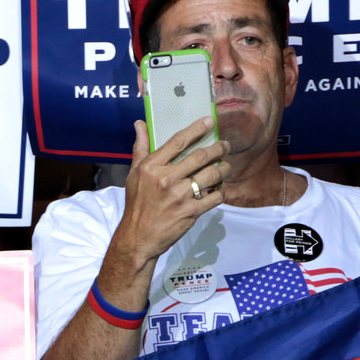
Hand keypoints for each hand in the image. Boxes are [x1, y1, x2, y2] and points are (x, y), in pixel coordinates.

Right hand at [111, 117, 228, 274]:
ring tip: (226, 166)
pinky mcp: (190, 212)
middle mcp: (166, 179)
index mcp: (152, 167)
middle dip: (218, 148)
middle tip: (225, 146)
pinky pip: (214, 197)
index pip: (178, 141)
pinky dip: (220, 192)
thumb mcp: (133, 175)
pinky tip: (220, 189)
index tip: (210, 121)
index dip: (197, 129)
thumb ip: (140, 148)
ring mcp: (179, 196)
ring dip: (224, 168)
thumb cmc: (137, 205)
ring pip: (211, 174)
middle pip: (200, 156)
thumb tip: (140, 124)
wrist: (138, 238)